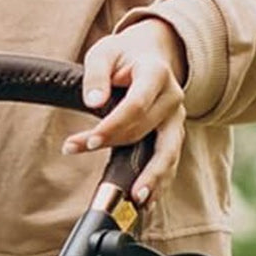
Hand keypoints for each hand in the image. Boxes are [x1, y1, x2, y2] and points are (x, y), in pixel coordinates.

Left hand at [63, 19, 188, 205]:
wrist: (148, 55)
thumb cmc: (120, 56)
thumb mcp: (102, 53)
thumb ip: (96, 74)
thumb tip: (94, 101)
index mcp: (156, 74)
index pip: (136, 105)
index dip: (112, 125)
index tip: (88, 140)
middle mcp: (172, 98)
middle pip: (144, 130)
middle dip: (113, 144)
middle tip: (80, 151)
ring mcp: (175, 120)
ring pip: (167, 152)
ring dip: (153, 177)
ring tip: (137, 199)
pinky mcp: (172, 136)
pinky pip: (168, 161)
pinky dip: (159, 182)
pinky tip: (147, 202)